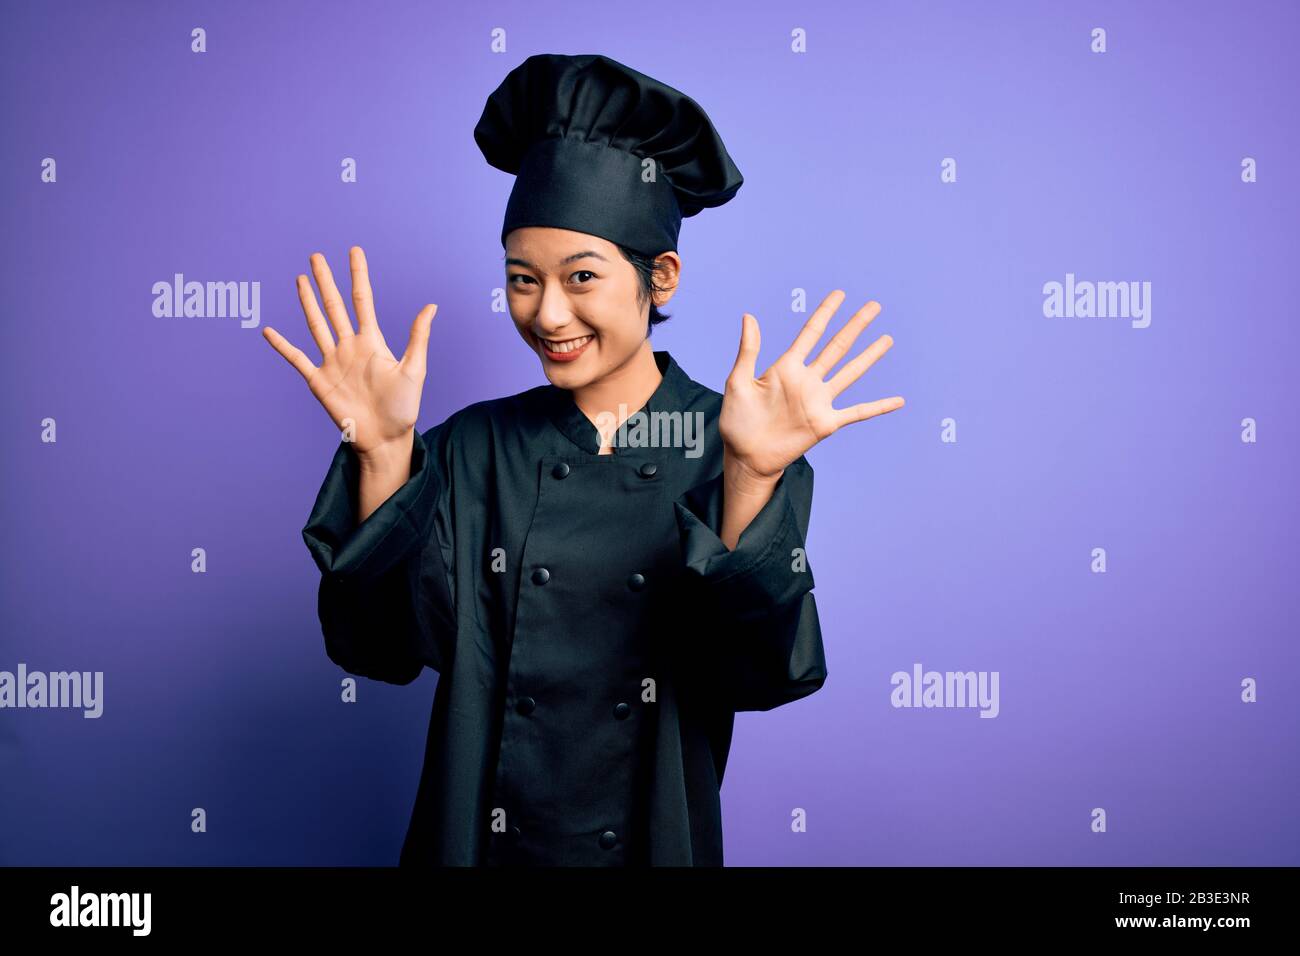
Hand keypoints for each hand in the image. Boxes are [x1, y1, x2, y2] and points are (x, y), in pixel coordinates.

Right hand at [262, 246, 435, 458]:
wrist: (386, 439)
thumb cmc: (404, 408)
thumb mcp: (415, 369)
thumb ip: (418, 337)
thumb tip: (431, 305)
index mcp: (372, 342)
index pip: (363, 301)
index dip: (358, 276)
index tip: (354, 251)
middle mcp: (350, 347)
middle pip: (334, 306)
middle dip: (326, 281)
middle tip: (316, 255)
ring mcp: (333, 363)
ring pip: (316, 325)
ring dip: (307, 302)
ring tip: (300, 279)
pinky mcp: (319, 381)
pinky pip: (298, 359)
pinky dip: (283, 346)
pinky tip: (269, 331)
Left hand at [719, 290, 903, 479]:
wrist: (745, 456)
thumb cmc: (737, 420)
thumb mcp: (738, 382)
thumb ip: (748, 351)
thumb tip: (749, 316)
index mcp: (786, 368)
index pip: (811, 334)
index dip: (825, 313)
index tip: (840, 294)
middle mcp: (807, 381)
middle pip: (837, 347)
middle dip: (855, 326)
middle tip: (874, 306)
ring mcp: (819, 401)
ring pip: (851, 373)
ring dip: (869, 356)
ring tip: (887, 339)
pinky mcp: (826, 423)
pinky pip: (858, 413)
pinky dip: (879, 407)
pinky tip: (898, 400)